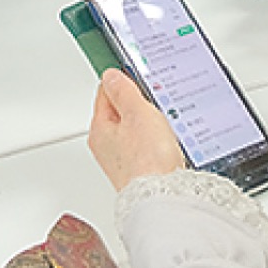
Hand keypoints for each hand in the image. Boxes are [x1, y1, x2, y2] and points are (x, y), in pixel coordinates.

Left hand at [88, 69, 185, 191]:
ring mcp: (123, 159)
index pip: (104, 92)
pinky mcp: (140, 170)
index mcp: (99, 128)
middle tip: (154, 99)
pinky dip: (157, 141)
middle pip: (120, 112)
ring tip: (164, 123)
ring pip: (135, 130)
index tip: (134, 72)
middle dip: (138, 103)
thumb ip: (124, 90)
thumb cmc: (147, 159)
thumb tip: (111, 75)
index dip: (122, 79)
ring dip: (149, 123)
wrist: (163, 195)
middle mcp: (106, 146)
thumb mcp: (137, 112)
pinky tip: (168, 142)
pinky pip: (147, 146)